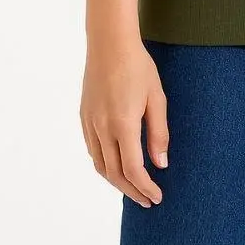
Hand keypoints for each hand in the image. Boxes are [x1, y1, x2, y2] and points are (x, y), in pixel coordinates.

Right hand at [80, 35, 168, 206]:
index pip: (133, 170)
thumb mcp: (156, 98)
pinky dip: (104, 164)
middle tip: (147, 200)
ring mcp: (90, 123)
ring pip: (100, 165)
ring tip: (133, 188)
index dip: (145, 187)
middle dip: (132, 191)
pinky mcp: (84, 117)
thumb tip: (160, 164)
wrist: (109, 43)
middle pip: (114, 174)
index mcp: (123, 125)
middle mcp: (102, 128)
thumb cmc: (138, 67)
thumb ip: (158, 133)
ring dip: (116, 182)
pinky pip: (93, 150)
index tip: (157, 196)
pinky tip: (116, 165)